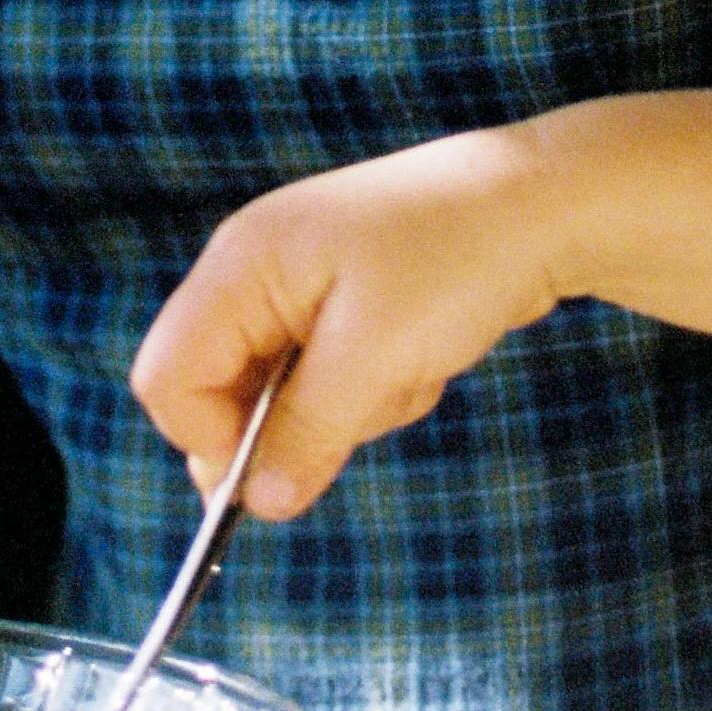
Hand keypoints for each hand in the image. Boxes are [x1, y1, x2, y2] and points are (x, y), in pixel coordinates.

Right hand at [130, 125, 562, 518]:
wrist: (544, 206)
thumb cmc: (454, 260)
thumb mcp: (374, 358)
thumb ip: (304, 432)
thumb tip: (254, 504)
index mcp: (242, 263)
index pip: (167, 377)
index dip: (207, 440)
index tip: (273, 475)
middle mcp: (257, 271)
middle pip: (221, 393)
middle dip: (291, 425)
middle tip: (367, 402)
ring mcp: (300, 288)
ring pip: (282, 399)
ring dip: (347, 409)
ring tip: (408, 364)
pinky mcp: (342, 307)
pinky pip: (329, 386)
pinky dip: (374, 391)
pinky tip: (423, 356)